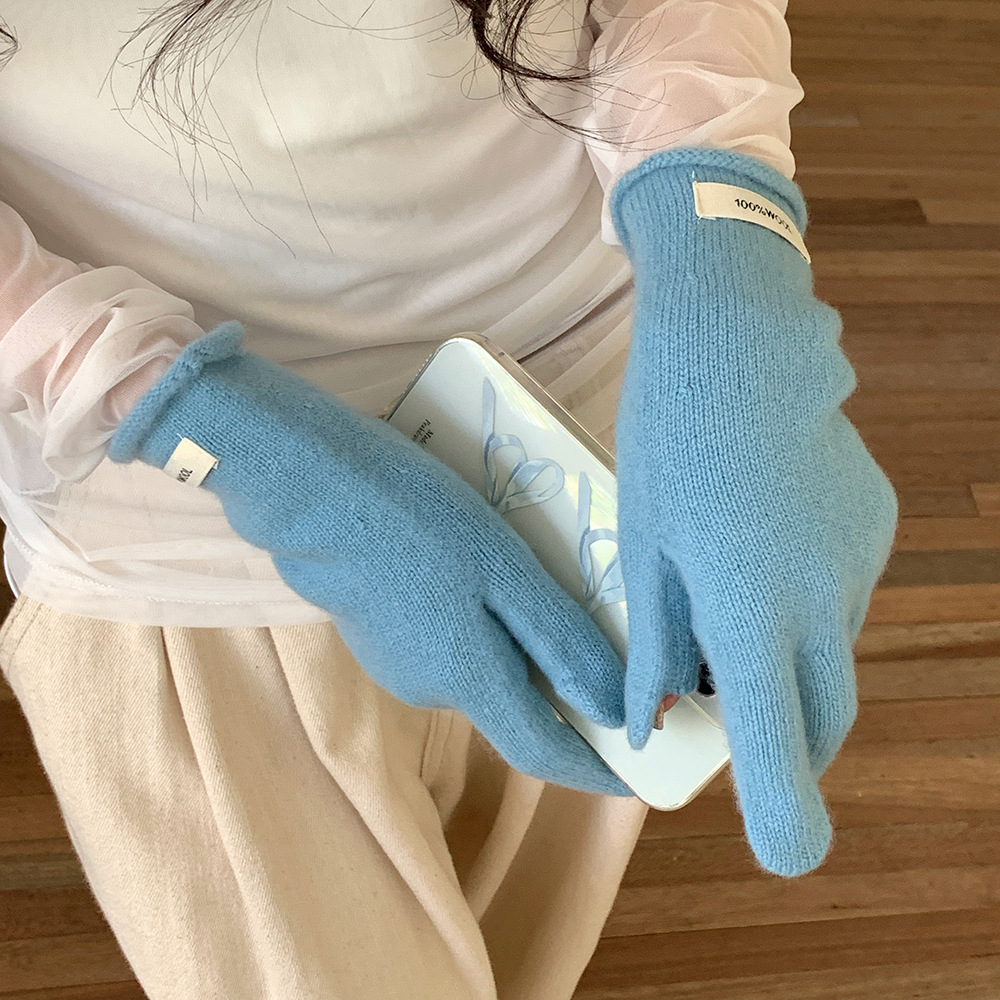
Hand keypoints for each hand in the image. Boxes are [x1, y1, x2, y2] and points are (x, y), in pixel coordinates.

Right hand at [108, 322, 632, 796]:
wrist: (307, 486)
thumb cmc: (414, 517)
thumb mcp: (505, 570)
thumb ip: (561, 642)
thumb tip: (616, 709)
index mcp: (466, 680)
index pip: (545, 753)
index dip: (594, 768)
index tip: (637, 770)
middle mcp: (431, 688)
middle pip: (514, 696)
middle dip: (558, 672)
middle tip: (595, 608)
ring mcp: (397, 659)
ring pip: (480, 658)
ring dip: (514, 630)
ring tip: (534, 565)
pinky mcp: (378, 628)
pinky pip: (448, 634)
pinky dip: (477, 611)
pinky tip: (476, 559)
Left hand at [609, 147, 897, 874]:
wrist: (743, 340)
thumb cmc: (672, 440)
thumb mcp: (644, 546)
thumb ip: (656, 644)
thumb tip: (654, 719)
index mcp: (754, 611)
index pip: (784, 745)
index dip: (786, 811)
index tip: (785, 850)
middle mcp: (823, 599)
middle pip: (822, 715)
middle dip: (786, 742)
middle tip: (733, 721)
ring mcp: (858, 561)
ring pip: (831, 651)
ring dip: (789, 661)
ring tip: (728, 603)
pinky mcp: (872, 526)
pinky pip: (841, 593)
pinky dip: (803, 604)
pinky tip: (760, 546)